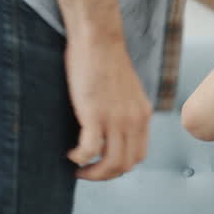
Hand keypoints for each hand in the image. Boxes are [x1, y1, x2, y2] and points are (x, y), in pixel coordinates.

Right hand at [64, 35, 151, 180]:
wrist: (98, 39)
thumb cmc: (105, 60)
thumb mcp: (126, 90)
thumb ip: (125, 111)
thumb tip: (111, 129)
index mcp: (143, 115)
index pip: (139, 154)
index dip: (119, 165)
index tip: (102, 163)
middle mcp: (134, 120)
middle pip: (126, 165)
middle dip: (105, 175)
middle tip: (87, 172)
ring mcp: (116, 119)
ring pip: (110, 164)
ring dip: (92, 173)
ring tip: (78, 168)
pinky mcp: (95, 114)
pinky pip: (89, 151)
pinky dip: (79, 158)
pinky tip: (71, 153)